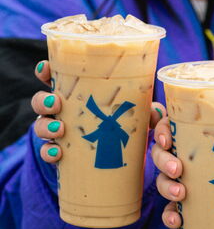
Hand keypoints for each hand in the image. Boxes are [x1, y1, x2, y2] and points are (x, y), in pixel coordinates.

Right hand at [32, 60, 163, 164]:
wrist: (118, 161)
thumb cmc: (124, 128)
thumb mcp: (136, 117)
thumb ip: (147, 111)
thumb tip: (158, 111)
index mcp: (77, 95)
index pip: (56, 77)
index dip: (46, 70)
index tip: (46, 67)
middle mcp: (64, 112)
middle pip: (42, 101)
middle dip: (44, 100)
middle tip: (56, 103)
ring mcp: (59, 132)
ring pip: (40, 125)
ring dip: (45, 125)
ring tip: (59, 129)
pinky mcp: (61, 153)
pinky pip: (46, 151)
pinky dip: (48, 152)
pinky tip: (57, 153)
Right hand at [152, 106, 213, 228]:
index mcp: (195, 139)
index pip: (170, 128)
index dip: (162, 131)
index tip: (168, 138)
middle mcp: (183, 158)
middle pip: (160, 154)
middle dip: (164, 161)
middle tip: (177, 168)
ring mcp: (181, 182)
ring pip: (162, 181)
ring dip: (167, 187)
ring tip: (182, 194)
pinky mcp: (186, 205)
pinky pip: (170, 209)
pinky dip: (170, 215)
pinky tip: (177, 221)